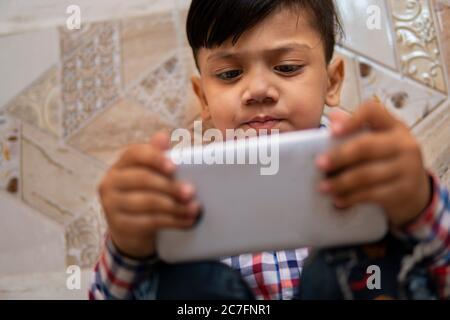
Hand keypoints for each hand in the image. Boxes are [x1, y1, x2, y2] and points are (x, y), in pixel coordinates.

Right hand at [98, 132, 200, 258]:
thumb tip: (163, 136)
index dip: (155, 158)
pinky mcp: (119, 225)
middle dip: (170, 186)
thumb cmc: (145, 195)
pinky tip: (187, 221)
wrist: (130, 229)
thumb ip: (159, 157)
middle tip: (192, 192)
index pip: (135, 154)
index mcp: (121, 164)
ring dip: (175, 206)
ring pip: (148, 203)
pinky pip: (150, 222)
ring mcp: (112, 205)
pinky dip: (172, 221)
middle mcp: (111, 182)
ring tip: (194, 208)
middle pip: (143, 179)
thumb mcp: (152, 175)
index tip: (174, 167)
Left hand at [316, 100, 431, 227]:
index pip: (373, 112)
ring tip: (322, 187)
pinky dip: (352, 198)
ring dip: (341, 182)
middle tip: (319, 164)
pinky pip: (373, 194)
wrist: (416, 190)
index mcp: (394, 126)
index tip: (331, 131)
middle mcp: (404, 144)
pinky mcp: (405, 190)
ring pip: (367, 174)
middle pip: (366, 146)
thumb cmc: (386, 160)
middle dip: (339, 156)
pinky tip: (338, 200)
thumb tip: (334, 117)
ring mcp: (408, 168)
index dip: (352, 119)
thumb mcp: (377, 141)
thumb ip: (355, 129)